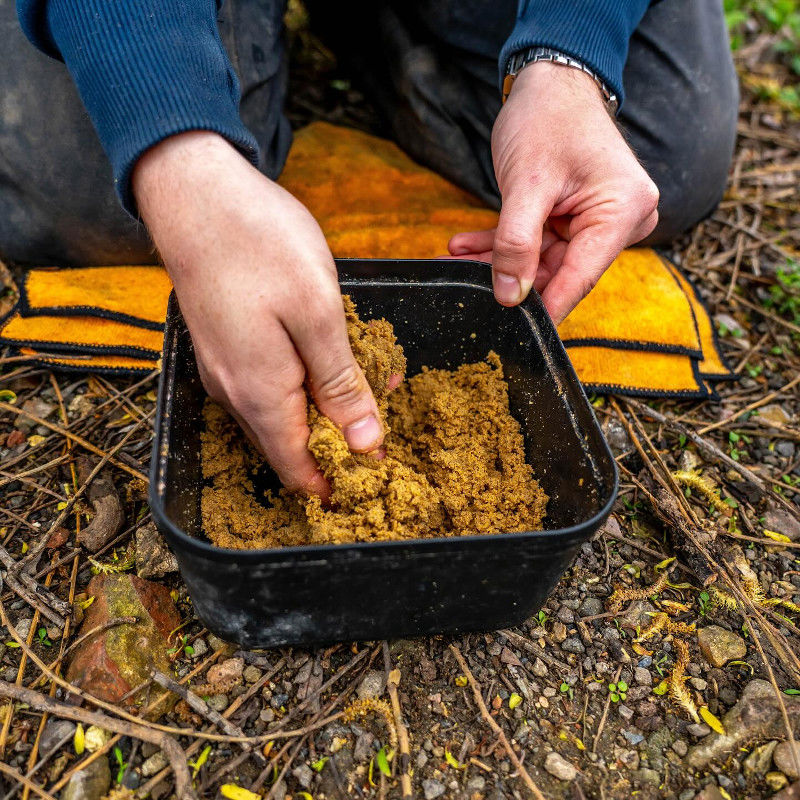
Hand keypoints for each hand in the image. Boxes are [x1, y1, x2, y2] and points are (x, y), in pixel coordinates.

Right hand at [133, 132, 385, 496]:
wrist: (193, 192)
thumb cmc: (260, 245)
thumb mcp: (318, 314)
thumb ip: (340, 385)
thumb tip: (365, 444)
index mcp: (260, 396)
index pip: (300, 471)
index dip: (339, 481)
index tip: (378, 469)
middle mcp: (234, 394)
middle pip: (290, 447)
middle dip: (340, 442)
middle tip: (386, 412)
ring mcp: (223, 370)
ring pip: (280, 415)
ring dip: (326, 408)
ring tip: (372, 379)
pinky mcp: (223, 347)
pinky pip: (267, 385)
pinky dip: (304, 382)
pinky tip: (332, 352)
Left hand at [448, 62, 658, 322]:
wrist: (550, 81)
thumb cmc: (546, 119)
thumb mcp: (526, 184)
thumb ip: (516, 244)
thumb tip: (509, 297)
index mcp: (622, 211)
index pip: (579, 277)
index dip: (544, 308)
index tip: (513, 333)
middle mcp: (619, 220)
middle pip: (560, 271)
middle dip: (510, 278)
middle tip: (465, 288)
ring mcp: (598, 220)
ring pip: (542, 259)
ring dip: (498, 260)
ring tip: (456, 258)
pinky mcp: (576, 217)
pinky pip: (537, 242)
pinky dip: (503, 244)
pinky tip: (465, 245)